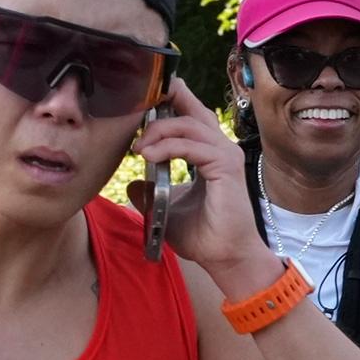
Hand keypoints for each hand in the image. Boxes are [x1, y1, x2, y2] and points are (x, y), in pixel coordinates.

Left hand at [129, 80, 269, 279]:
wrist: (224, 257)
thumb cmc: (202, 235)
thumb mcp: (167, 209)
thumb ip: (151, 193)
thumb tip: (132, 184)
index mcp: (209, 154)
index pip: (191, 119)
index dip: (170, 105)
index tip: (143, 107)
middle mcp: (220, 150)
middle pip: (194, 111)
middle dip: (166, 102)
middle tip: (137, 112)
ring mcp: (225, 156)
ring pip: (190, 125)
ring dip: (159, 131)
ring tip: (138, 147)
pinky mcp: (226, 167)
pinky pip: (193, 146)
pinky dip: (168, 147)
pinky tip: (149, 155)